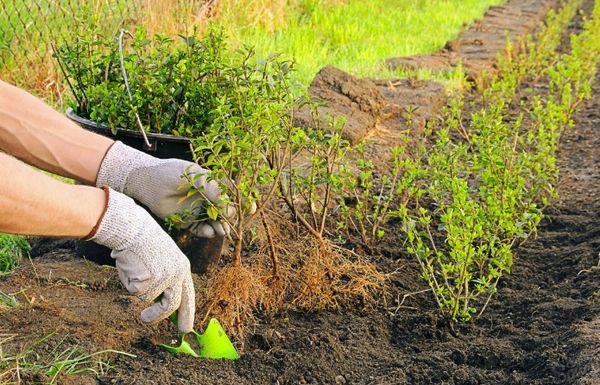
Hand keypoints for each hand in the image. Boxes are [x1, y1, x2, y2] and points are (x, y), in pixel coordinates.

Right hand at [89, 188, 194, 331]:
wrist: (132, 228)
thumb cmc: (143, 244)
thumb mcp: (162, 260)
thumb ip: (164, 281)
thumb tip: (161, 306)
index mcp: (183, 267)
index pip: (189, 295)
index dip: (187, 313)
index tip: (186, 328)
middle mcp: (177, 273)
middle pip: (172, 305)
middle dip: (159, 317)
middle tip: (146, 320)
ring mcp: (164, 277)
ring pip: (148, 298)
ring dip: (137, 289)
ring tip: (134, 271)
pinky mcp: (150, 279)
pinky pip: (135, 292)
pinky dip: (129, 283)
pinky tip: (130, 267)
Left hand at [96, 141, 231, 237]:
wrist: (147, 182)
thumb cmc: (171, 173)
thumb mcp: (196, 177)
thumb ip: (214, 191)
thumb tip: (230, 208)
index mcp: (211, 183)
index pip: (231, 194)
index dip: (241, 202)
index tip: (250, 209)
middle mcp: (206, 198)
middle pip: (225, 211)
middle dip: (231, 219)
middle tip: (234, 225)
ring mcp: (197, 210)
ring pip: (215, 222)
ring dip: (221, 227)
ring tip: (222, 231)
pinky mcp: (186, 221)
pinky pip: (201, 229)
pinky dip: (207, 232)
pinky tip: (210, 232)